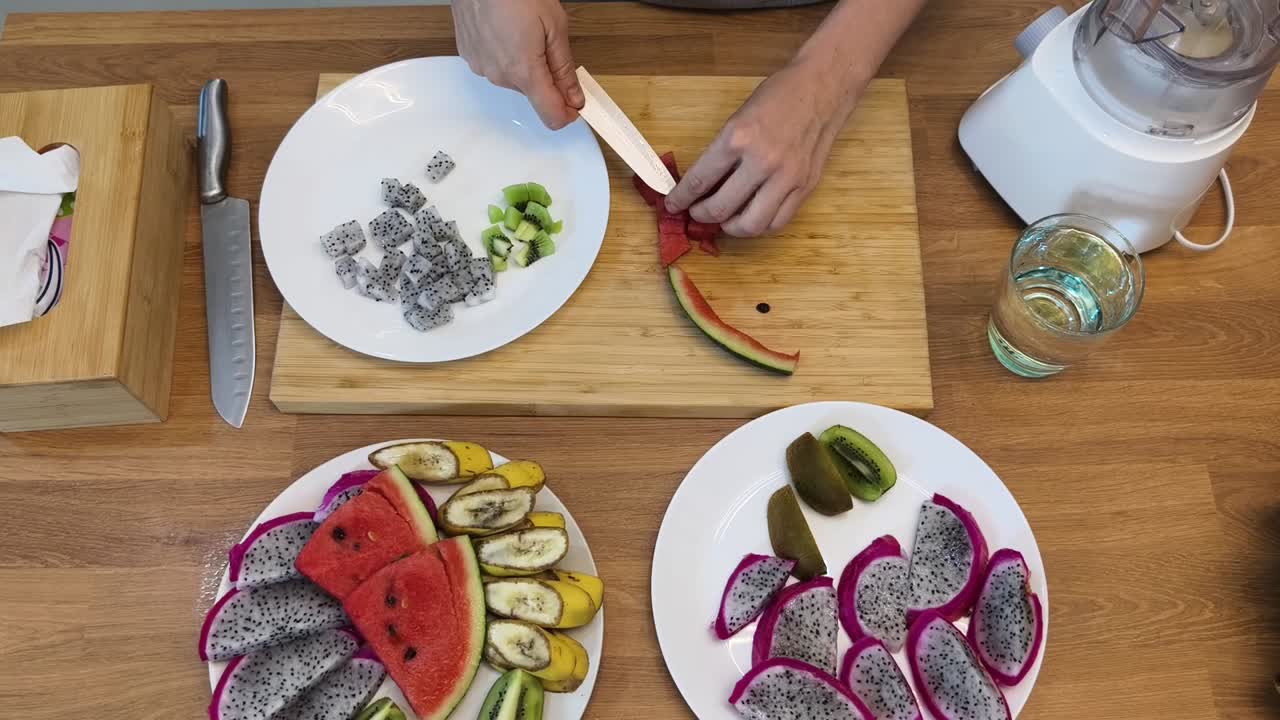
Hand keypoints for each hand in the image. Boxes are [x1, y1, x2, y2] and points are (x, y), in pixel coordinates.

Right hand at [452, 0, 583, 129]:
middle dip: (546, 78)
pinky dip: (506, 55)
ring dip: (524, 64)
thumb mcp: (554, 26)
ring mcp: (481, 67)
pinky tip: (507, 31)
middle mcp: (499, 75)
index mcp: (523, 71)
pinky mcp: (470, 57)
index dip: (568, 113)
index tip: (575, 104)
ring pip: (514, 80)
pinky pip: (496, 66)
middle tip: (548, 45)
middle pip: (534, 94)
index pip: (551, 116)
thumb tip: (574, 96)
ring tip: (523, 32)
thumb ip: (564, 68)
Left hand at [664, 59, 857, 236]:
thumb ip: (721, 152)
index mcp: (738, 138)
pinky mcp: (805, 186)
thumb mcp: (737, 117)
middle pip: (721, 208)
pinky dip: (759, 226)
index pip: (700, 180)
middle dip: (701, 215)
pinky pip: (778, 221)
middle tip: (697, 212)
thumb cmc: (778, 96)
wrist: (822, 86)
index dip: (681, 198)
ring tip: (723, 220)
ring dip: (730, 228)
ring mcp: (787, 177)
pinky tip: (750, 218)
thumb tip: (701, 182)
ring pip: (751, 224)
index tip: (673, 204)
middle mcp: (762, 161)